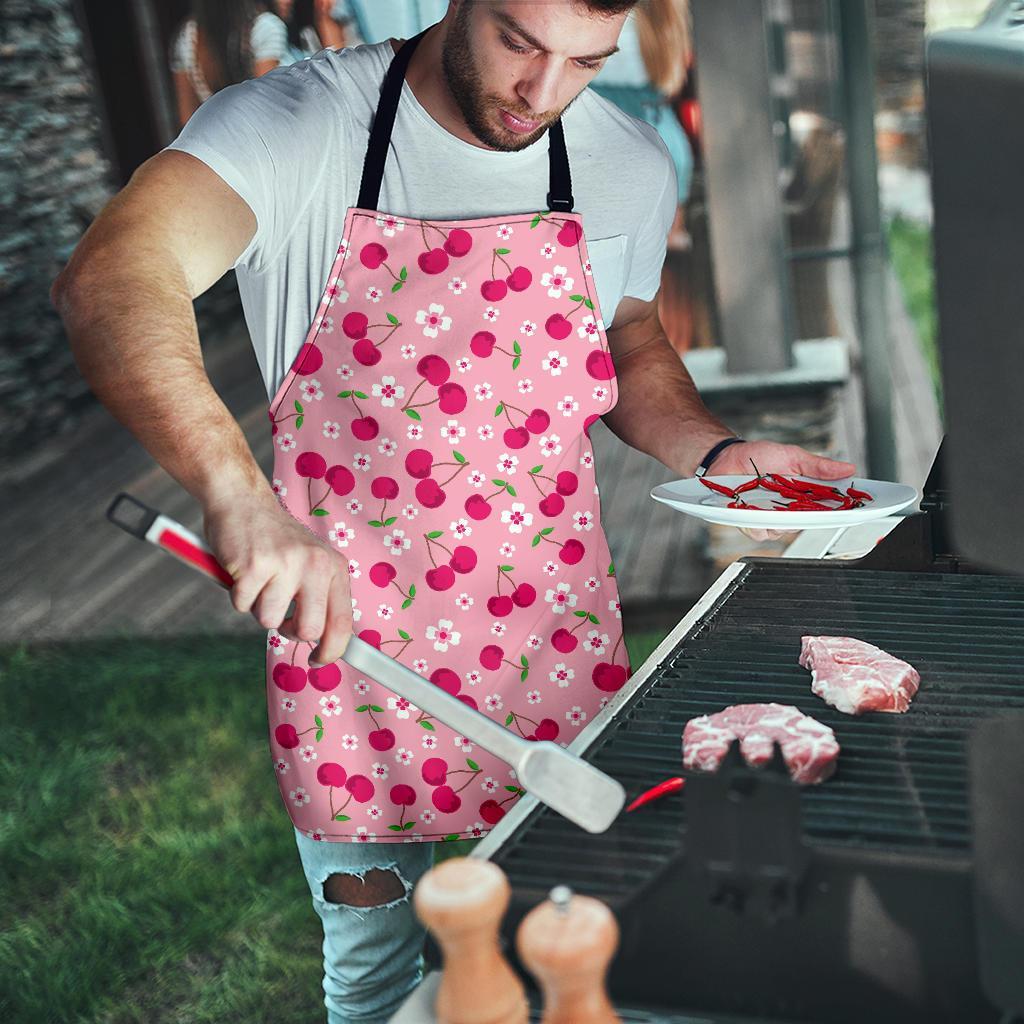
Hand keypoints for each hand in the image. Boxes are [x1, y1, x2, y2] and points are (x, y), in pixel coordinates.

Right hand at [203, 488, 352, 664]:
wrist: (242, 500)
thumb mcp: (310, 562)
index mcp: (333, 567)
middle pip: (309, 630)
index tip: (319, 661)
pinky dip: (237, 595)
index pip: (343, 622)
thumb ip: (320, 597)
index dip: (332, 651)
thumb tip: (327, 643)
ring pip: (269, 621)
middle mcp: (315, 564)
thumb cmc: (275, 540)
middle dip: (289, 631)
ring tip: (259, 579)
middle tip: (280, 613)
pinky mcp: (254, 565)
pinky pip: (242, 605)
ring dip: (258, 607)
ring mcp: (285, 564)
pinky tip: (243, 571)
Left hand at [708, 440, 856, 542]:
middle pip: (809, 523)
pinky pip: (761, 532)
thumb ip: (819, 466)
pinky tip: (754, 508)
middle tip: (806, 501)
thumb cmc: (759, 457)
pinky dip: (758, 521)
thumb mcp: (793, 456)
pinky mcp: (751, 523)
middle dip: (811, 515)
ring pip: (785, 531)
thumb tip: (848, 468)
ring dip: (781, 517)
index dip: (844, 511)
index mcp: (804, 495)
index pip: (829, 508)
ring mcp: (771, 519)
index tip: (859, 509)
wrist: (727, 457)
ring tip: (772, 498)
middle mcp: (790, 510)